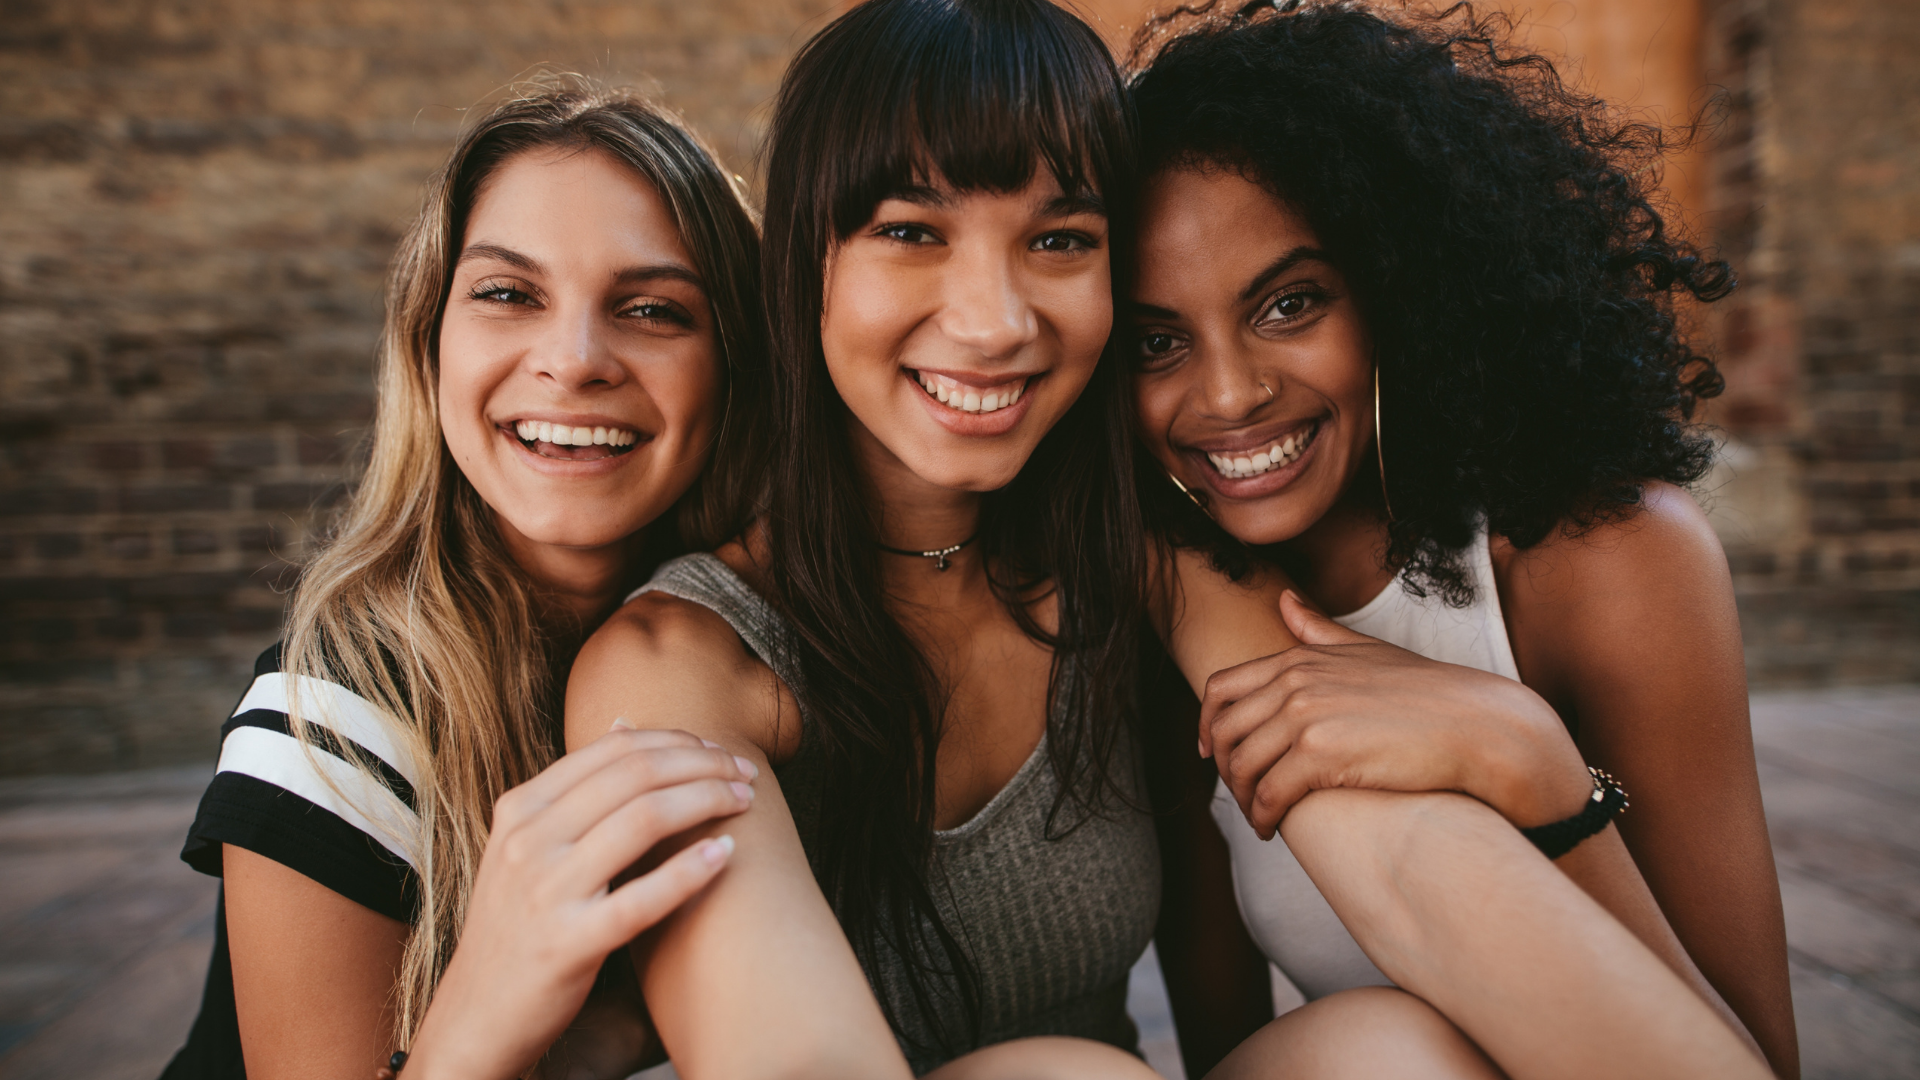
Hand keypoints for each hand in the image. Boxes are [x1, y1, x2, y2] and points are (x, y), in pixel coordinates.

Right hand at [405, 724, 756, 1079]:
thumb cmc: (518, 924)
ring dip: (707, 802)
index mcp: (521, 808)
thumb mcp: (527, 846)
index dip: (676, 741)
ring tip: (744, 803)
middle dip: (703, 765)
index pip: (612, 750)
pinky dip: (690, 870)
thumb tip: (623, 723)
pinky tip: (724, 855)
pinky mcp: (567, 943)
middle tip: (745, 774)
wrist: (476, 1012)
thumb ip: (574, 790)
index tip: (716, 751)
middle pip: (635, 775)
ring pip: (644, 819)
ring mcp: (546, 890)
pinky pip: (642, 898)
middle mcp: (529, 840)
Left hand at [1200, 591, 1592, 838]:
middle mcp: (1295, 683)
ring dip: (1242, 799)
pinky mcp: (1321, 756)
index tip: (1211, 752)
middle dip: (1223, 768)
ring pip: (1242, 767)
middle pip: (1224, 730)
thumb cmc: (1428, 692)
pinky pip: (1270, 794)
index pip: (1221, 687)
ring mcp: (1306, 717)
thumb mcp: (1367, 650)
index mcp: (1299, 658)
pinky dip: (1263, 816)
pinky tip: (1272, 830)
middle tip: (1239, 794)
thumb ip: (1319, 630)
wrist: (1477, 724)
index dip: (1207, 724)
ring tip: (1258, 817)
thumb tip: (1284, 601)